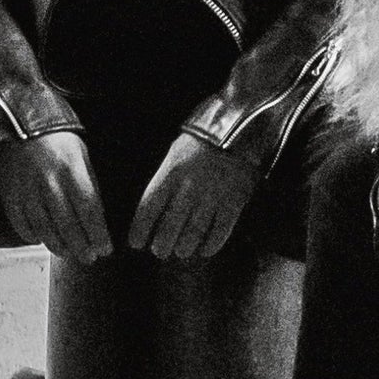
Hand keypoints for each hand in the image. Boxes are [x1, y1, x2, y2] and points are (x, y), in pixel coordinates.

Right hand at [0, 129, 110, 262]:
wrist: (14, 120)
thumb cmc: (55, 138)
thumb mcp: (80, 153)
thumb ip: (88, 183)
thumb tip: (96, 217)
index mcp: (71, 170)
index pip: (90, 211)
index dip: (99, 234)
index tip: (105, 249)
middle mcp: (49, 183)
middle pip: (69, 226)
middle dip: (82, 247)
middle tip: (90, 258)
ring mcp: (26, 191)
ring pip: (46, 230)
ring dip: (60, 247)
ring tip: (69, 253)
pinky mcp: (9, 195)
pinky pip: (22, 225)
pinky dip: (33, 236)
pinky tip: (43, 239)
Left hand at [127, 133, 256, 260]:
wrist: (242, 126)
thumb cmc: (203, 139)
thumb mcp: (176, 151)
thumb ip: (165, 177)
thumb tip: (155, 207)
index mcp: (171, 173)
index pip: (148, 208)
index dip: (140, 230)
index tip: (136, 243)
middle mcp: (189, 188)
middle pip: (170, 227)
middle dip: (162, 245)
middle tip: (160, 251)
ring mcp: (212, 197)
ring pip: (193, 233)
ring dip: (184, 247)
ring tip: (181, 251)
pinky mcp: (234, 202)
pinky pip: (220, 231)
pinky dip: (211, 244)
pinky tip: (205, 250)